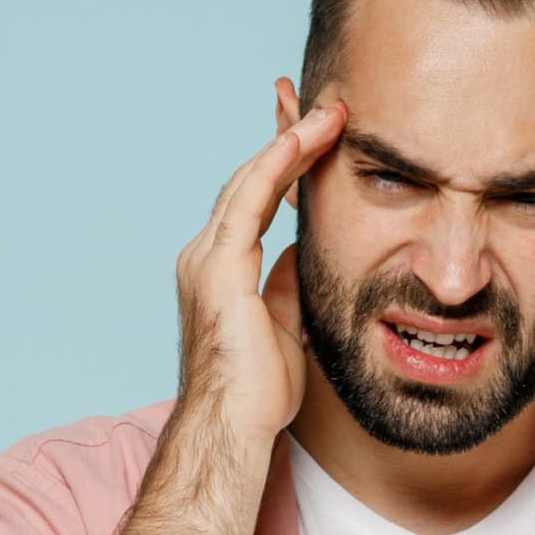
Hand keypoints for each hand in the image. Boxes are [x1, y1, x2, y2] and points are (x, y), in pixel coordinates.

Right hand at [174, 99, 346, 444]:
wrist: (232, 428)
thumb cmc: (255, 393)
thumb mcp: (283, 325)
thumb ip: (284, 285)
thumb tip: (300, 256)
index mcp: (219, 270)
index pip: (252, 202)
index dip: (283, 165)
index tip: (314, 135)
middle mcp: (204, 255)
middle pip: (248, 181)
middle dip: (287, 140)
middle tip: (325, 106)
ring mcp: (207, 258)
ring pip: (249, 181)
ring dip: (291, 142)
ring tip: (330, 113)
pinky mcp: (219, 267)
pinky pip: (249, 199)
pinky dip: (278, 163)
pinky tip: (307, 138)